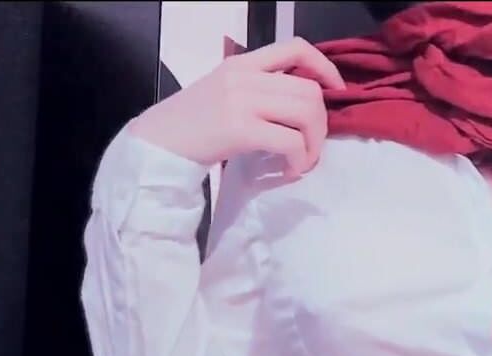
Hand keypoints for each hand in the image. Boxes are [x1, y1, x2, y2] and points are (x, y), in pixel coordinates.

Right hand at [129, 37, 344, 177]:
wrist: (155, 144)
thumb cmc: (191, 124)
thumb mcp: (225, 92)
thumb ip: (258, 90)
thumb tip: (302, 105)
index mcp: (242, 63)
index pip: (295, 47)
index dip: (324, 67)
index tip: (336, 89)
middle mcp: (244, 76)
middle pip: (309, 90)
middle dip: (322, 123)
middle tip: (312, 146)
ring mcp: (241, 100)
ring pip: (306, 114)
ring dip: (314, 144)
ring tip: (302, 161)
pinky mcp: (239, 128)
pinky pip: (290, 141)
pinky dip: (299, 160)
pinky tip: (290, 170)